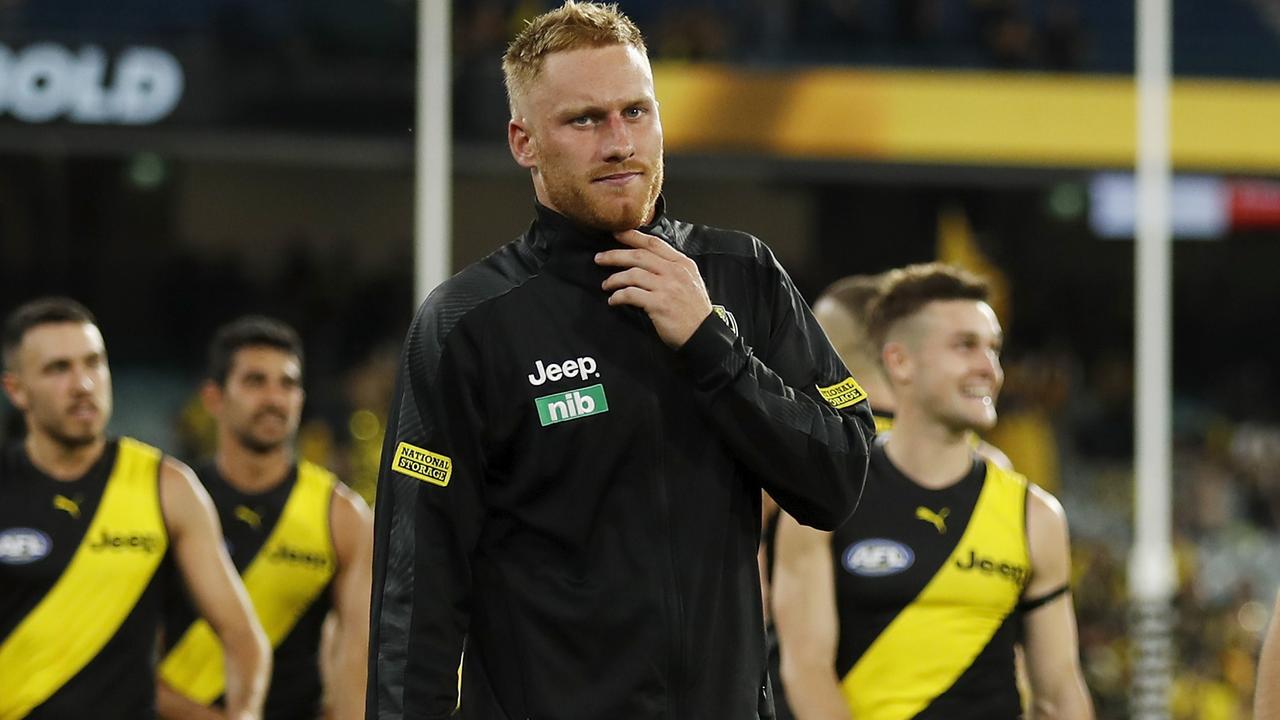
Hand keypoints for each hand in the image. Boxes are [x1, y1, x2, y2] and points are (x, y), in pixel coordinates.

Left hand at [596, 229, 713, 347]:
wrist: (704, 335)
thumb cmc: (694, 310)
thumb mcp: (690, 281)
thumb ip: (671, 268)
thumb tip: (647, 260)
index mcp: (682, 263)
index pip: (653, 243)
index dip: (632, 236)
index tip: (616, 234)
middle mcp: (675, 272)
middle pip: (638, 256)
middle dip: (615, 255)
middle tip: (599, 258)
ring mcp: (667, 288)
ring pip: (632, 275)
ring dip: (614, 279)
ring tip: (606, 284)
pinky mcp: (659, 304)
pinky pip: (631, 295)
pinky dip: (618, 296)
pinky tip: (613, 300)